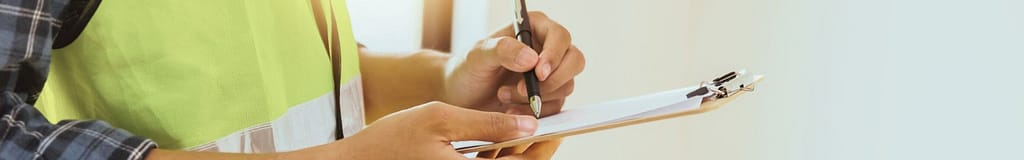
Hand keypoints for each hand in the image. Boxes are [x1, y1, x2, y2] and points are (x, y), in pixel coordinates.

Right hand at [330, 101, 539, 158]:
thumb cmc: (394, 139)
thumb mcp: (441, 119)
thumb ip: (486, 123)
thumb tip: (528, 125)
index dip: (543, 148)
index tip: (557, 129)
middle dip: (531, 150)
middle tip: (546, 128)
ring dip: (512, 153)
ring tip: (521, 127)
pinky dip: (493, 157)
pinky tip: (497, 138)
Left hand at [443, 11, 584, 116]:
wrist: (462, 96)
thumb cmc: (468, 69)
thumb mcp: (478, 55)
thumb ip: (502, 50)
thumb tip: (532, 59)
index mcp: (535, 28)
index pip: (560, 37)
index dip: (554, 55)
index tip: (538, 73)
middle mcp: (548, 48)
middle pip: (574, 61)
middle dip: (552, 80)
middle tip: (523, 91)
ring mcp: (552, 74)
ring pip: (566, 86)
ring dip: (536, 97)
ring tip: (504, 96)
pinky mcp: (550, 97)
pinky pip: (556, 107)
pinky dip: (534, 112)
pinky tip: (510, 110)